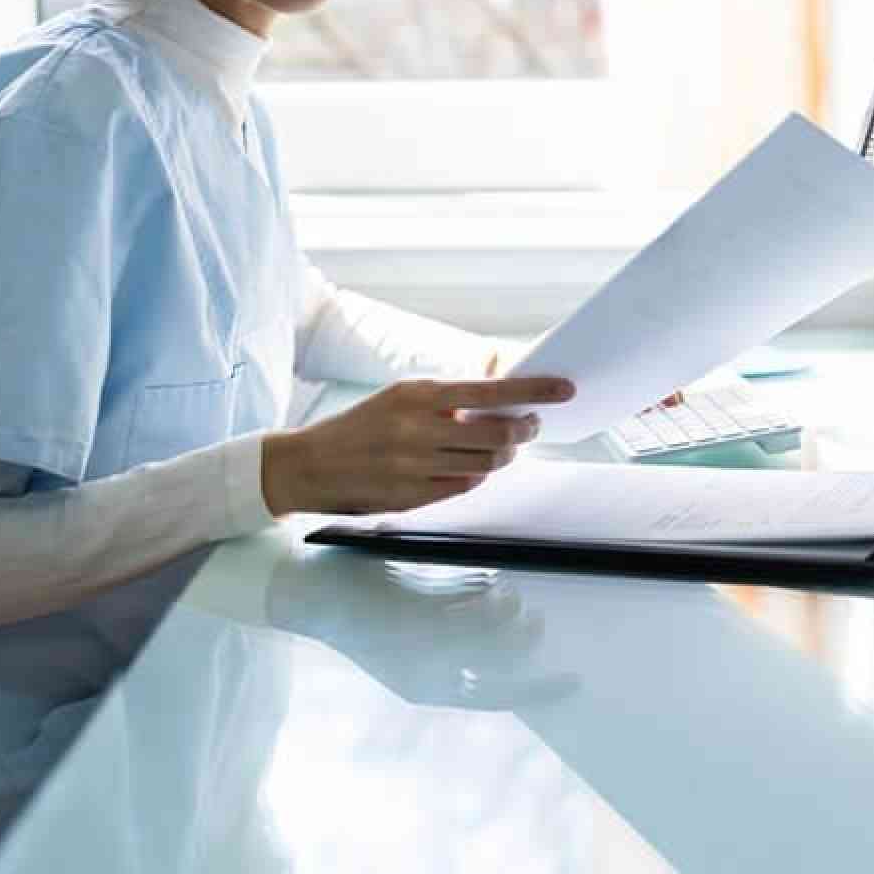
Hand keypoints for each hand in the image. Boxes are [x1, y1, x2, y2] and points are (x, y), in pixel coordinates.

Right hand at [262, 376, 573, 516]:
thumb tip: (499, 377)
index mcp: (419, 394)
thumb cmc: (363, 425)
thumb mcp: (402, 394)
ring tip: (504, 445)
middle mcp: (419, 428)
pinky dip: (476, 474)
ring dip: (504, 454)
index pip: (491, 391)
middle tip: (532, 425)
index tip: (564, 389)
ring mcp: (415, 466)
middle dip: (525, 429)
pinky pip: (464, 486)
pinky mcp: (412, 496)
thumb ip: (450, 392)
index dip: (534, 390)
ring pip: (486, 462)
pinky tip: (472, 465)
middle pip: (498, 432)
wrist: (309, 464)